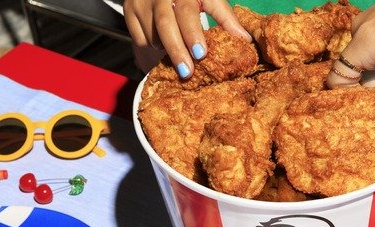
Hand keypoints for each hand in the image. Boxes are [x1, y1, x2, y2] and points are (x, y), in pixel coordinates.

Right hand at [123, 0, 250, 75]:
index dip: (194, 32)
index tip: (201, 53)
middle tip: (188, 71)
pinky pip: (141, 39)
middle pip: (166, 24)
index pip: (188, 11)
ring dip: (166, 49)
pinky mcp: (129, 11)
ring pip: (153, 34)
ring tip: (180, 57)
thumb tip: (245, 40)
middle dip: (178, 50)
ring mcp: (143, 2)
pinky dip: (153, 48)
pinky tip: (162, 47)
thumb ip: (225, 17)